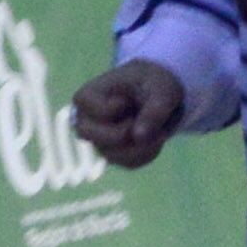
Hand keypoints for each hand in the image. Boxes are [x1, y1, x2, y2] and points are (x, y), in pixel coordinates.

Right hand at [67, 60, 190, 171]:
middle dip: (132, 132)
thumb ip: (155, 109)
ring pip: (118, 156)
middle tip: (146, 115)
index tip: (128, 96)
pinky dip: (150, 152)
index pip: (105, 113)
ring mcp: (98, 141)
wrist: (158, 91)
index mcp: (85, 98)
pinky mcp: (113, 154)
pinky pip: (131, 163)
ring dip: (145, 144)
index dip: (125, 106)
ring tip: (157, 124)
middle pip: (104, 141)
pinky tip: (157, 136)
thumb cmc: (154, 83)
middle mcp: (85, 123)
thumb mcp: (162, 88)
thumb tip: (138, 138)